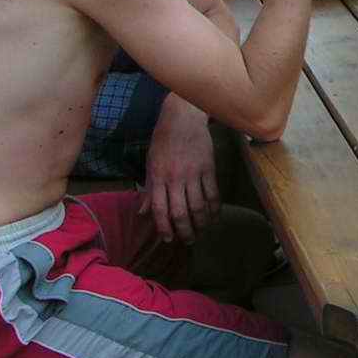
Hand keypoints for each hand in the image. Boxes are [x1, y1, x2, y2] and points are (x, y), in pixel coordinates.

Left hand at [140, 99, 219, 244]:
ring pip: (198, 206)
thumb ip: (149, 189)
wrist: (183, 117)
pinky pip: (213, 193)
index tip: (168, 239)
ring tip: (201, 231)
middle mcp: (175, 177)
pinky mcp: (208, 167)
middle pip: (180, 212)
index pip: (160, 209)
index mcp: (158, 177)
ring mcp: (193, 173)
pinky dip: (214, 207)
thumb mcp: (151, 163)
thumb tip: (142, 213)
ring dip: (200, 223)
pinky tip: (214, 215)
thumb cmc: (164, 140)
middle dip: (184, 231)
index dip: (164, 227)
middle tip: (188, 240)